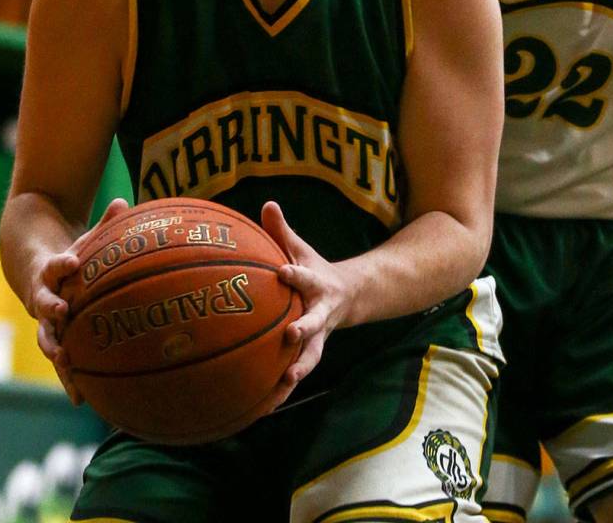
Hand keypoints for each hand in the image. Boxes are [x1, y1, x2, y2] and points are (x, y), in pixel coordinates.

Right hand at [33, 197, 129, 404]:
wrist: (33, 273)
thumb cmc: (71, 257)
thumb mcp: (84, 239)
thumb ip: (103, 224)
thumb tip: (124, 202)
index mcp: (52, 272)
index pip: (54, 265)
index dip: (61, 262)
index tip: (71, 261)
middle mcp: (45, 298)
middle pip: (45, 306)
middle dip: (53, 311)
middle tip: (62, 312)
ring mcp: (47, 322)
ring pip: (49, 339)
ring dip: (57, 351)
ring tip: (68, 365)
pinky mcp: (55, 339)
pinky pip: (62, 362)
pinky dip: (71, 378)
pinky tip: (82, 400)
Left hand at [259, 201, 356, 405]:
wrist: (348, 296)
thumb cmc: (312, 270)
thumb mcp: (301, 249)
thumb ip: (282, 231)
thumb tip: (267, 204)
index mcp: (316, 284)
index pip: (304, 278)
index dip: (294, 275)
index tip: (280, 272)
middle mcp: (320, 313)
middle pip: (314, 322)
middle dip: (304, 329)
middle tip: (290, 335)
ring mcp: (318, 336)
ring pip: (311, 356)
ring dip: (299, 369)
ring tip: (285, 381)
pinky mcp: (310, 354)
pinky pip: (296, 374)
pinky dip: (283, 391)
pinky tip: (264, 408)